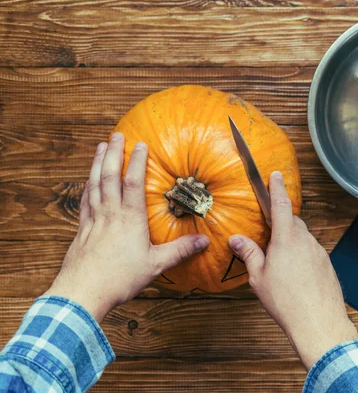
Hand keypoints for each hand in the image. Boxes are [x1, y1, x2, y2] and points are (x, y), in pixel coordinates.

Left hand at [46, 133, 209, 322]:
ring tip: (100, 147)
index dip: (136, 161)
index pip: (133, 182)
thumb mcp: (156, 265)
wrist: (83, 293)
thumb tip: (205, 241)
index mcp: (129, 219)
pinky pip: (84, 202)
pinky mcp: (81, 231)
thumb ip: (180, 250)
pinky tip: (87, 182)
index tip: (141, 143)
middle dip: (114, 153)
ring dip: (97, 164)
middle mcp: (109, 214)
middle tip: (117, 135)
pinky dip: (87, 187)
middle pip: (109, 176)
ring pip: (94, 185)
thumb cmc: (120, 278)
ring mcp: (93, 221)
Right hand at [228, 171, 357, 368]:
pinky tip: (295, 275)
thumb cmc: (286, 301)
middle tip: (269, 236)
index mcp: (287, 239)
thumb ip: (249, 254)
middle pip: (293, 222)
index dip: (277, 187)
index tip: (276, 175)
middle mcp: (306, 241)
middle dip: (282, 223)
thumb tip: (236, 239)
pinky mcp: (327, 264)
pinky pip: (312, 253)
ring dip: (291, 244)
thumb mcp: (258, 278)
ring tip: (280, 265)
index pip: (281, 205)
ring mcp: (319, 252)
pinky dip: (302, 257)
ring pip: (303, 239)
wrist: (318, 321)